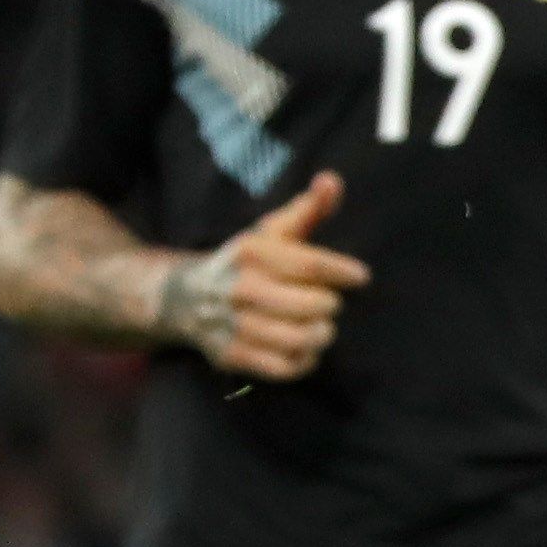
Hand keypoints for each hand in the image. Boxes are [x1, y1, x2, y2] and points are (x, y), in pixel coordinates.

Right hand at [166, 171, 370, 381]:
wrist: (186, 298)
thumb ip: (308, 209)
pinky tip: (304, 348)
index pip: (310, 264)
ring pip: (301, 338)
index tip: (360, 276)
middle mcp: (239, 288)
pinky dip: (304, 361)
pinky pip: (285, 367)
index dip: (343, 271)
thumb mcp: (273, 232)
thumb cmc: (248, 263)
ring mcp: (233, 324)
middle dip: (329, 305)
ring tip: (320, 326)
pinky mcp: (232, 355)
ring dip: (321, 334)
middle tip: (327, 303)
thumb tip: (332, 180)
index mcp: (251, 253)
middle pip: (312, 305)